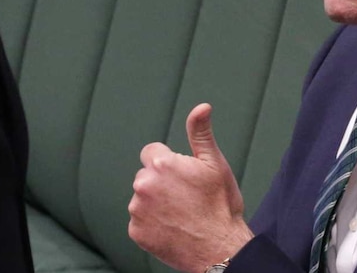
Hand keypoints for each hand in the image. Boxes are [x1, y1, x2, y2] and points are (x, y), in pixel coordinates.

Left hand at [128, 103, 254, 272]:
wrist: (220, 248)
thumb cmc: (221, 205)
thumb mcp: (214, 163)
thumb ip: (200, 133)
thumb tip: (202, 107)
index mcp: (161, 163)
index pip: (152, 152)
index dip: (169, 163)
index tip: (183, 176)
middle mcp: (144, 184)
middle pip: (146, 175)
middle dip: (161, 182)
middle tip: (186, 196)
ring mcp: (138, 210)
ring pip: (142, 198)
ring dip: (156, 203)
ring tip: (181, 213)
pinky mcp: (136, 232)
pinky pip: (140, 221)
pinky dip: (152, 224)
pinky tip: (173, 227)